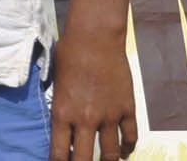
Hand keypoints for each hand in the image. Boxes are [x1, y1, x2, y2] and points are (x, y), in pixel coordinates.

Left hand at [50, 23, 136, 158]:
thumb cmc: (69, 54)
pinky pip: (130, 137)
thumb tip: (63, 126)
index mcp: (62, 112)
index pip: (59, 153)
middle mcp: (85, 119)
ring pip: (111, 154)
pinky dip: (128, 148)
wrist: (95, 38)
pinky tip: (125, 152)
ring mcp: (109, 116)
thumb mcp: (55, 82)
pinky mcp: (127, 109)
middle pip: (84, 159)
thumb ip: (61, 106)